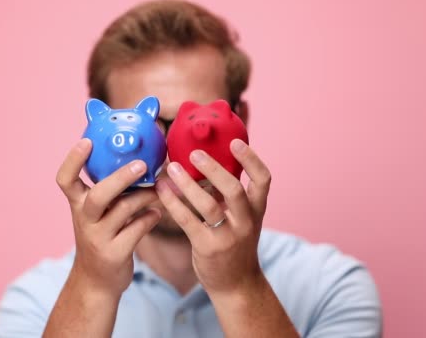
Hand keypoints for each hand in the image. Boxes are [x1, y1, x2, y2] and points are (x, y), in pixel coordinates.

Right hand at [56, 138, 161, 296]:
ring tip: (159, 189)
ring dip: (145, 197)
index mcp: (77, 205)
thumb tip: (138, 157)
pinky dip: (150, 218)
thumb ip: (110, 190)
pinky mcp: (115, 254)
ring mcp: (98, 238)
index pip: (65, 180)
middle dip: (120, 178)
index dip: (73, 160)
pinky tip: (158, 213)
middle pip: (98, 196)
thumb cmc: (101, 236)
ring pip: (123, 211)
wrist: (96, 281)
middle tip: (142, 165)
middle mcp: (84, 220)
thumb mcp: (97, 213)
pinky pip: (137, 230)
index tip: (86, 141)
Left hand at [155, 139, 270, 294]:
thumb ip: (229, 196)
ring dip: (187, 184)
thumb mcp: (241, 219)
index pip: (263, 179)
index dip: (251, 159)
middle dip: (213, 168)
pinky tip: (162, 190)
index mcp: (257, 210)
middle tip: (194, 152)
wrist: (236, 284)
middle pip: (233, 189)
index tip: (235, 141)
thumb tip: (208, 164)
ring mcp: (228, 236)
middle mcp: (246, 222)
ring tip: (171, 168)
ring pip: (208, 205)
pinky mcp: (207, 248)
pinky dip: (173, 203)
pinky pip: (188, 221)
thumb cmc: (235, 245)